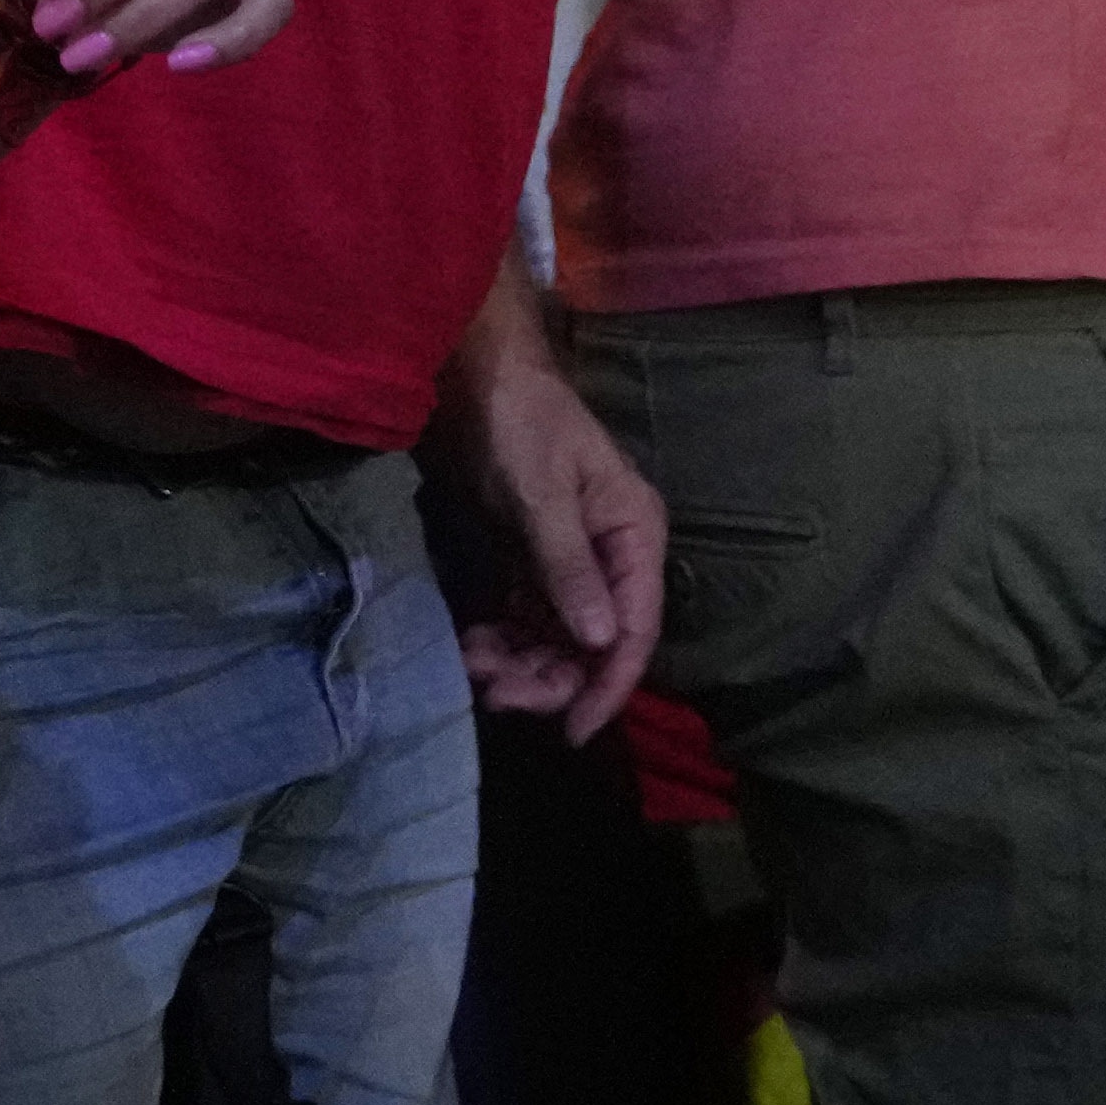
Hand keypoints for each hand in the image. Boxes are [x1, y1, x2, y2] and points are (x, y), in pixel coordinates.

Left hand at [437, 321, 664, 728]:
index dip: (608, 686)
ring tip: (473, 665)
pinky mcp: (529, 560)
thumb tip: (600, 641)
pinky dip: (502, 640)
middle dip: (548, 678)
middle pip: (592, 645)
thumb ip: (568, 567)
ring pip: (555, 640)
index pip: (635, 629)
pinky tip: (471, 645)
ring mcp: (569, 561)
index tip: (573, 731)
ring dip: (519, 663)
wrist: (474, 373)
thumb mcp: (541, 491)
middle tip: (494, 692)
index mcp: (633, 534)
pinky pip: (524, 620)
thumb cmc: (519, 419)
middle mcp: (610, 556)